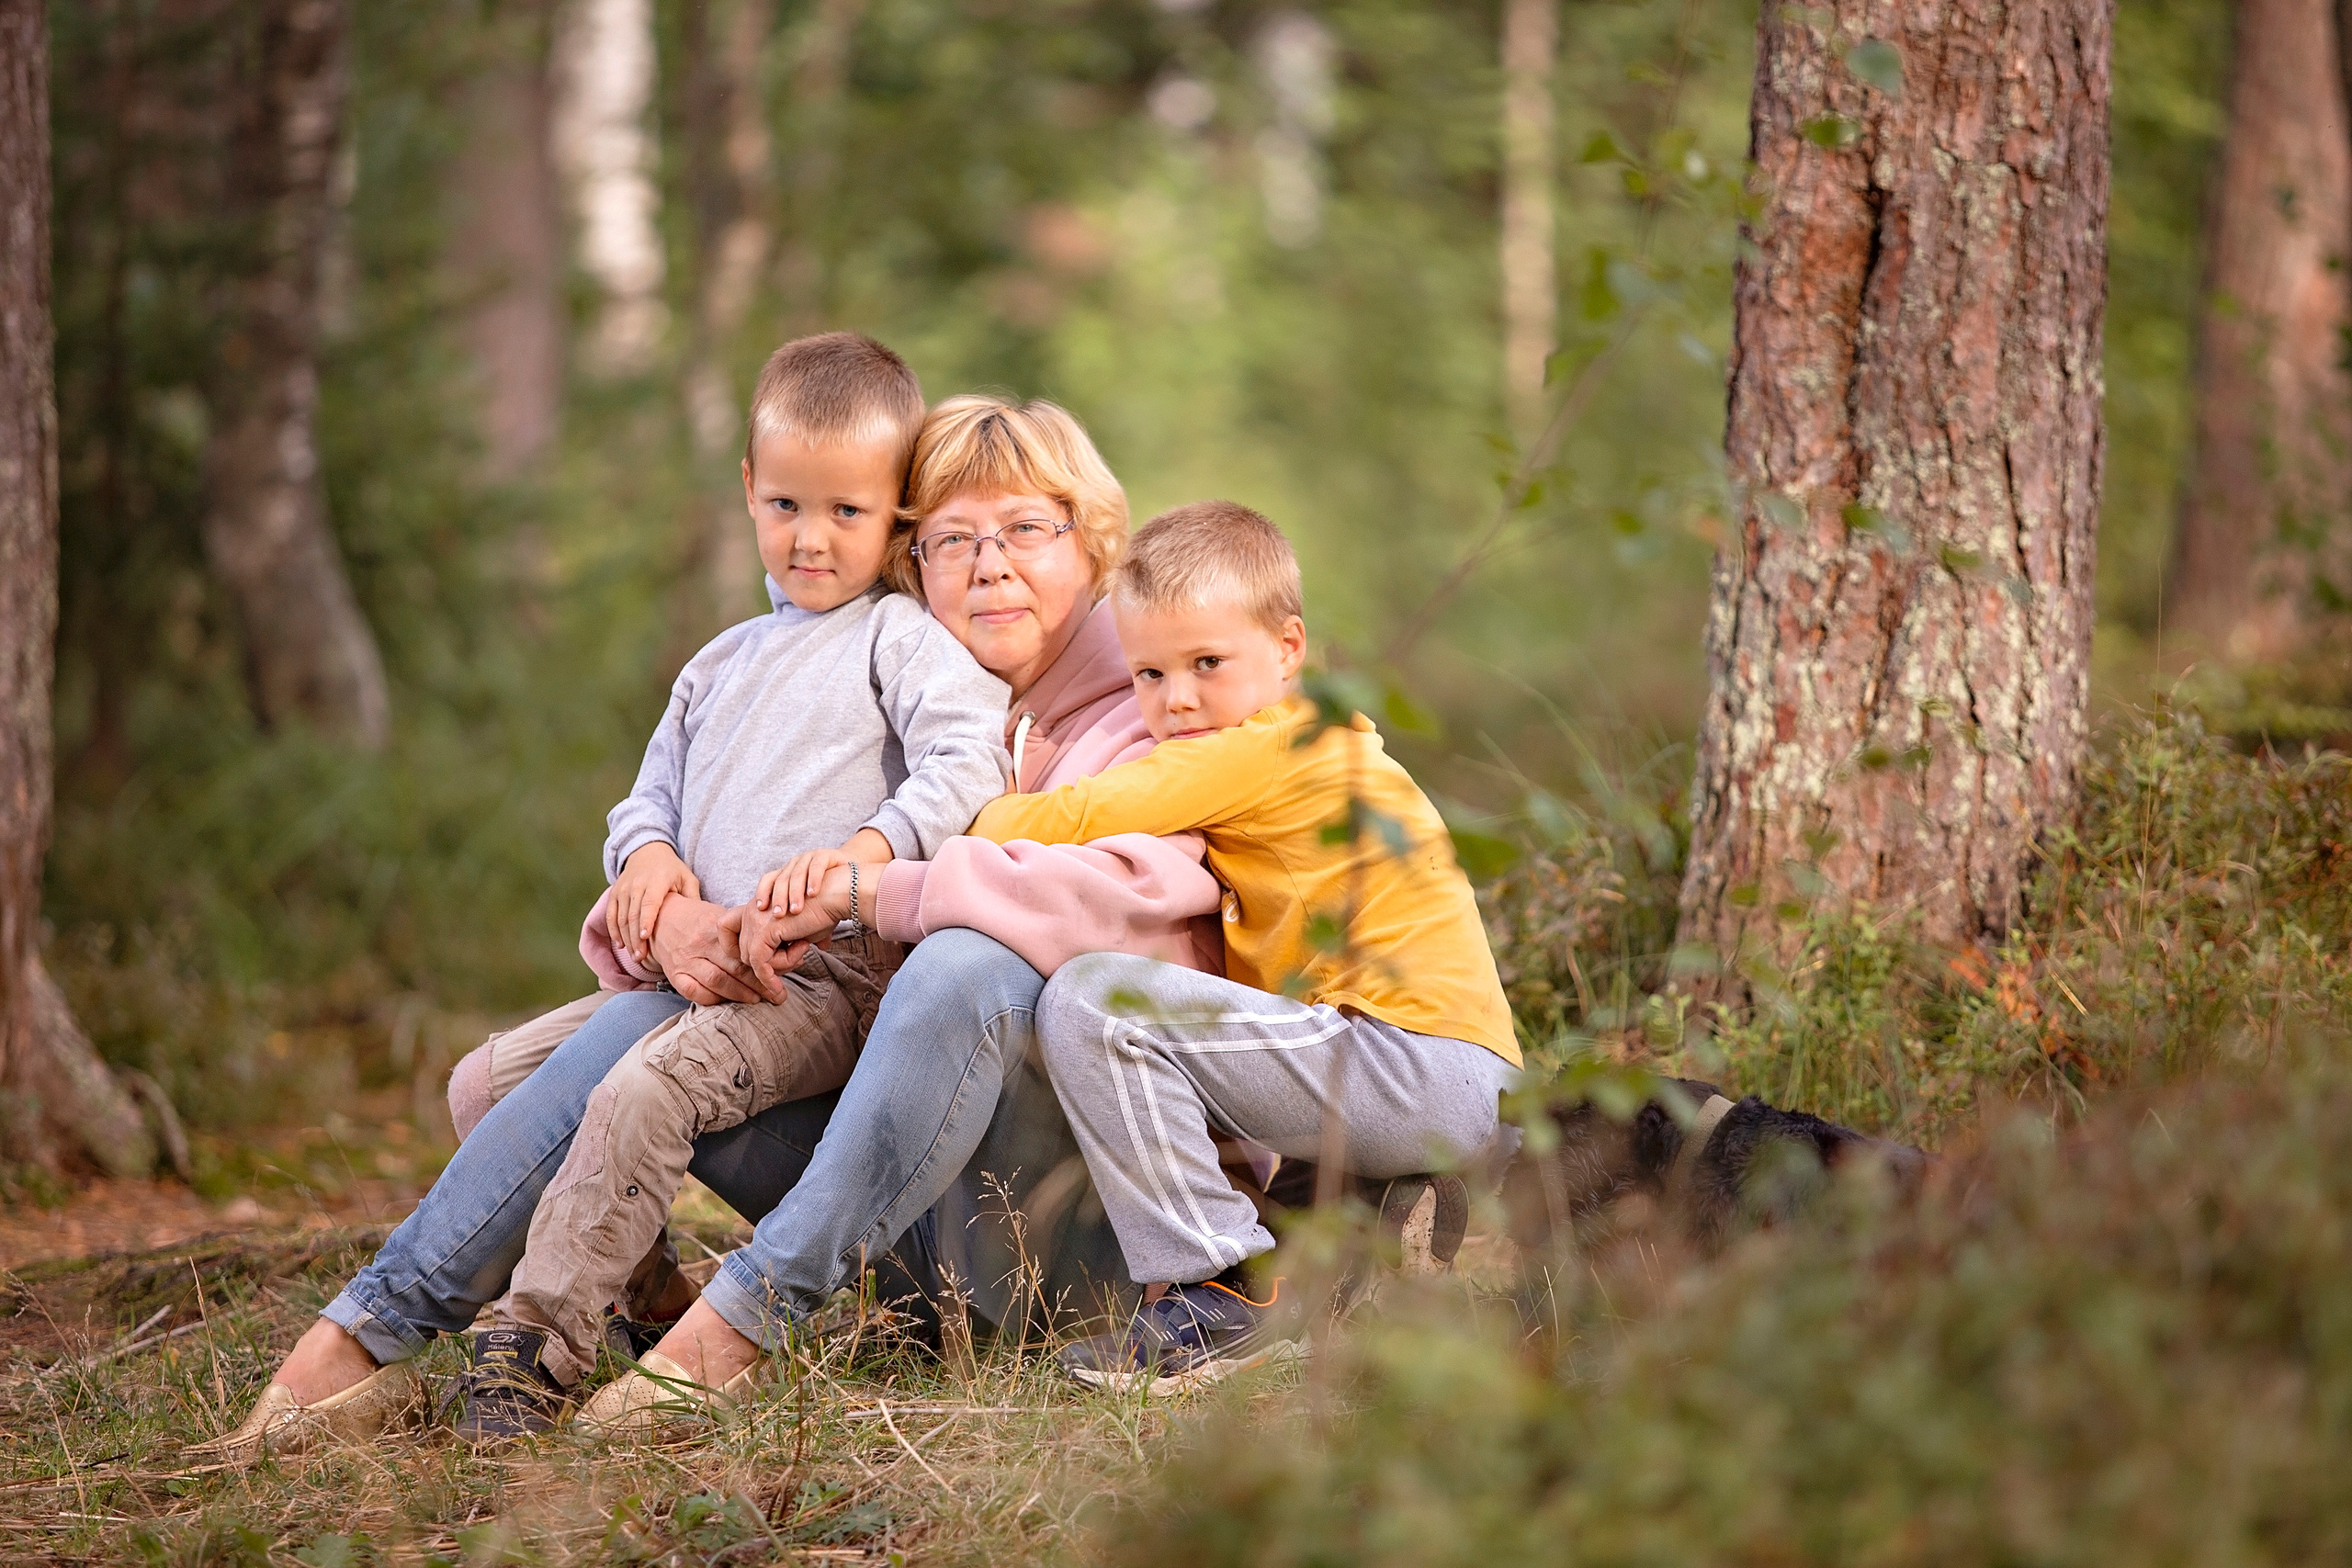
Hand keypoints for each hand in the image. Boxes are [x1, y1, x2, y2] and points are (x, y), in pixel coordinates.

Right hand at [610, 842, 699, 965]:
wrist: (648, 852)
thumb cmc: (673, 870)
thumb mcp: (687, 878)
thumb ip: (693, 897)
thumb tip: (702, 920)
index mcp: (657, 880)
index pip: (649, 903)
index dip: (646, 920)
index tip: (645, 937)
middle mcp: (637, 884)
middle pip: (633, 914)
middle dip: (636, 938)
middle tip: (641, 957)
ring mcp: (623, 889)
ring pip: (621, 917)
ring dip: (626, 938)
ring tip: (635, 956)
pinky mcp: (614, 893)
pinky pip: (611, 914)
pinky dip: (614, 931)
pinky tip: (621, 945)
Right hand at [647, 897, 766, 1005]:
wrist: (660, 919)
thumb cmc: (698, 919)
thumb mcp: (720, 916)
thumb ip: (743, 931)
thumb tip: (777, 947)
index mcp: (715, 927)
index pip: (744, 951)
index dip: (764, 966)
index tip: (780, 977)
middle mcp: (700, 944)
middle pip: (734, 968)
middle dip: (759, 985)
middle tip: (776, 995)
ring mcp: (685, 961)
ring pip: (717, 982)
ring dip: (740, 994)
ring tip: (757, 999)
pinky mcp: (674, 975)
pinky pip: (695, 993)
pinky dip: (714, 999)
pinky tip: (728, 1001)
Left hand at [739, 864, 857, 999]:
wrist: (836, 896)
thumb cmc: (825, 909)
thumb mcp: (803, 929)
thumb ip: (792, 943)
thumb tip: (800, 956)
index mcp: (758, 905)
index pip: (736, 933)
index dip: (751, 953)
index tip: (779, 962)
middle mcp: (752, 910)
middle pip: (745, 951)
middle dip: (770, 963)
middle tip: (799, 958)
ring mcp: (755, 919)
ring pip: (752, 958)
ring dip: (778, 966)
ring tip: (804, 949)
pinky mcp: (764, 930)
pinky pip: (759, 963)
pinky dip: (768, 979)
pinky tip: (779, 988)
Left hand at [758, 848, 850, 919]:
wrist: (853, 883)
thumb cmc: (828, 901)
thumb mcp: (808, 913)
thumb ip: (798, 927)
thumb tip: (795, 952)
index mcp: (786, 874)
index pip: (767, 880)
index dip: (762, 893)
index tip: (761, 909)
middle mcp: (795, 864)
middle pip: (781, 878)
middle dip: (778, 898)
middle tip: (778, 915)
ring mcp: (810, 858)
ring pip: (797, 873)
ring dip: (794, 892)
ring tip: (796, 910)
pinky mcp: (826, 855)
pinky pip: (817, 866)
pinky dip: (813, 879)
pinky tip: (813, 894)